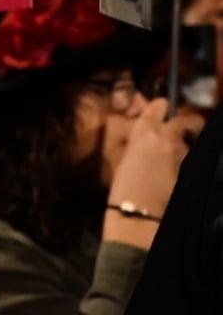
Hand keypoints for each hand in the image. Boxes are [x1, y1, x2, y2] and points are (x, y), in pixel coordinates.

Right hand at [108, 98, 204, 217]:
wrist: (138, 209)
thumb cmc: (122, 182)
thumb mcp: (122, 155)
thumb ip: (136, 140)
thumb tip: (142, 133)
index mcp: (146, 130)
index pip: (160, 105)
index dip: (160, 108)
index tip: (159, 111)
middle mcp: (168, 137)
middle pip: (189, 121)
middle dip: (187, 124)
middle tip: (180, 132)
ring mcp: (183, 154)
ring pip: (191, 143)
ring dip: (184, 148)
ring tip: (173, 160)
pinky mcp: (192, 170)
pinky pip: (190, 160)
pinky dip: (184, 163)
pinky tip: (174, 173)